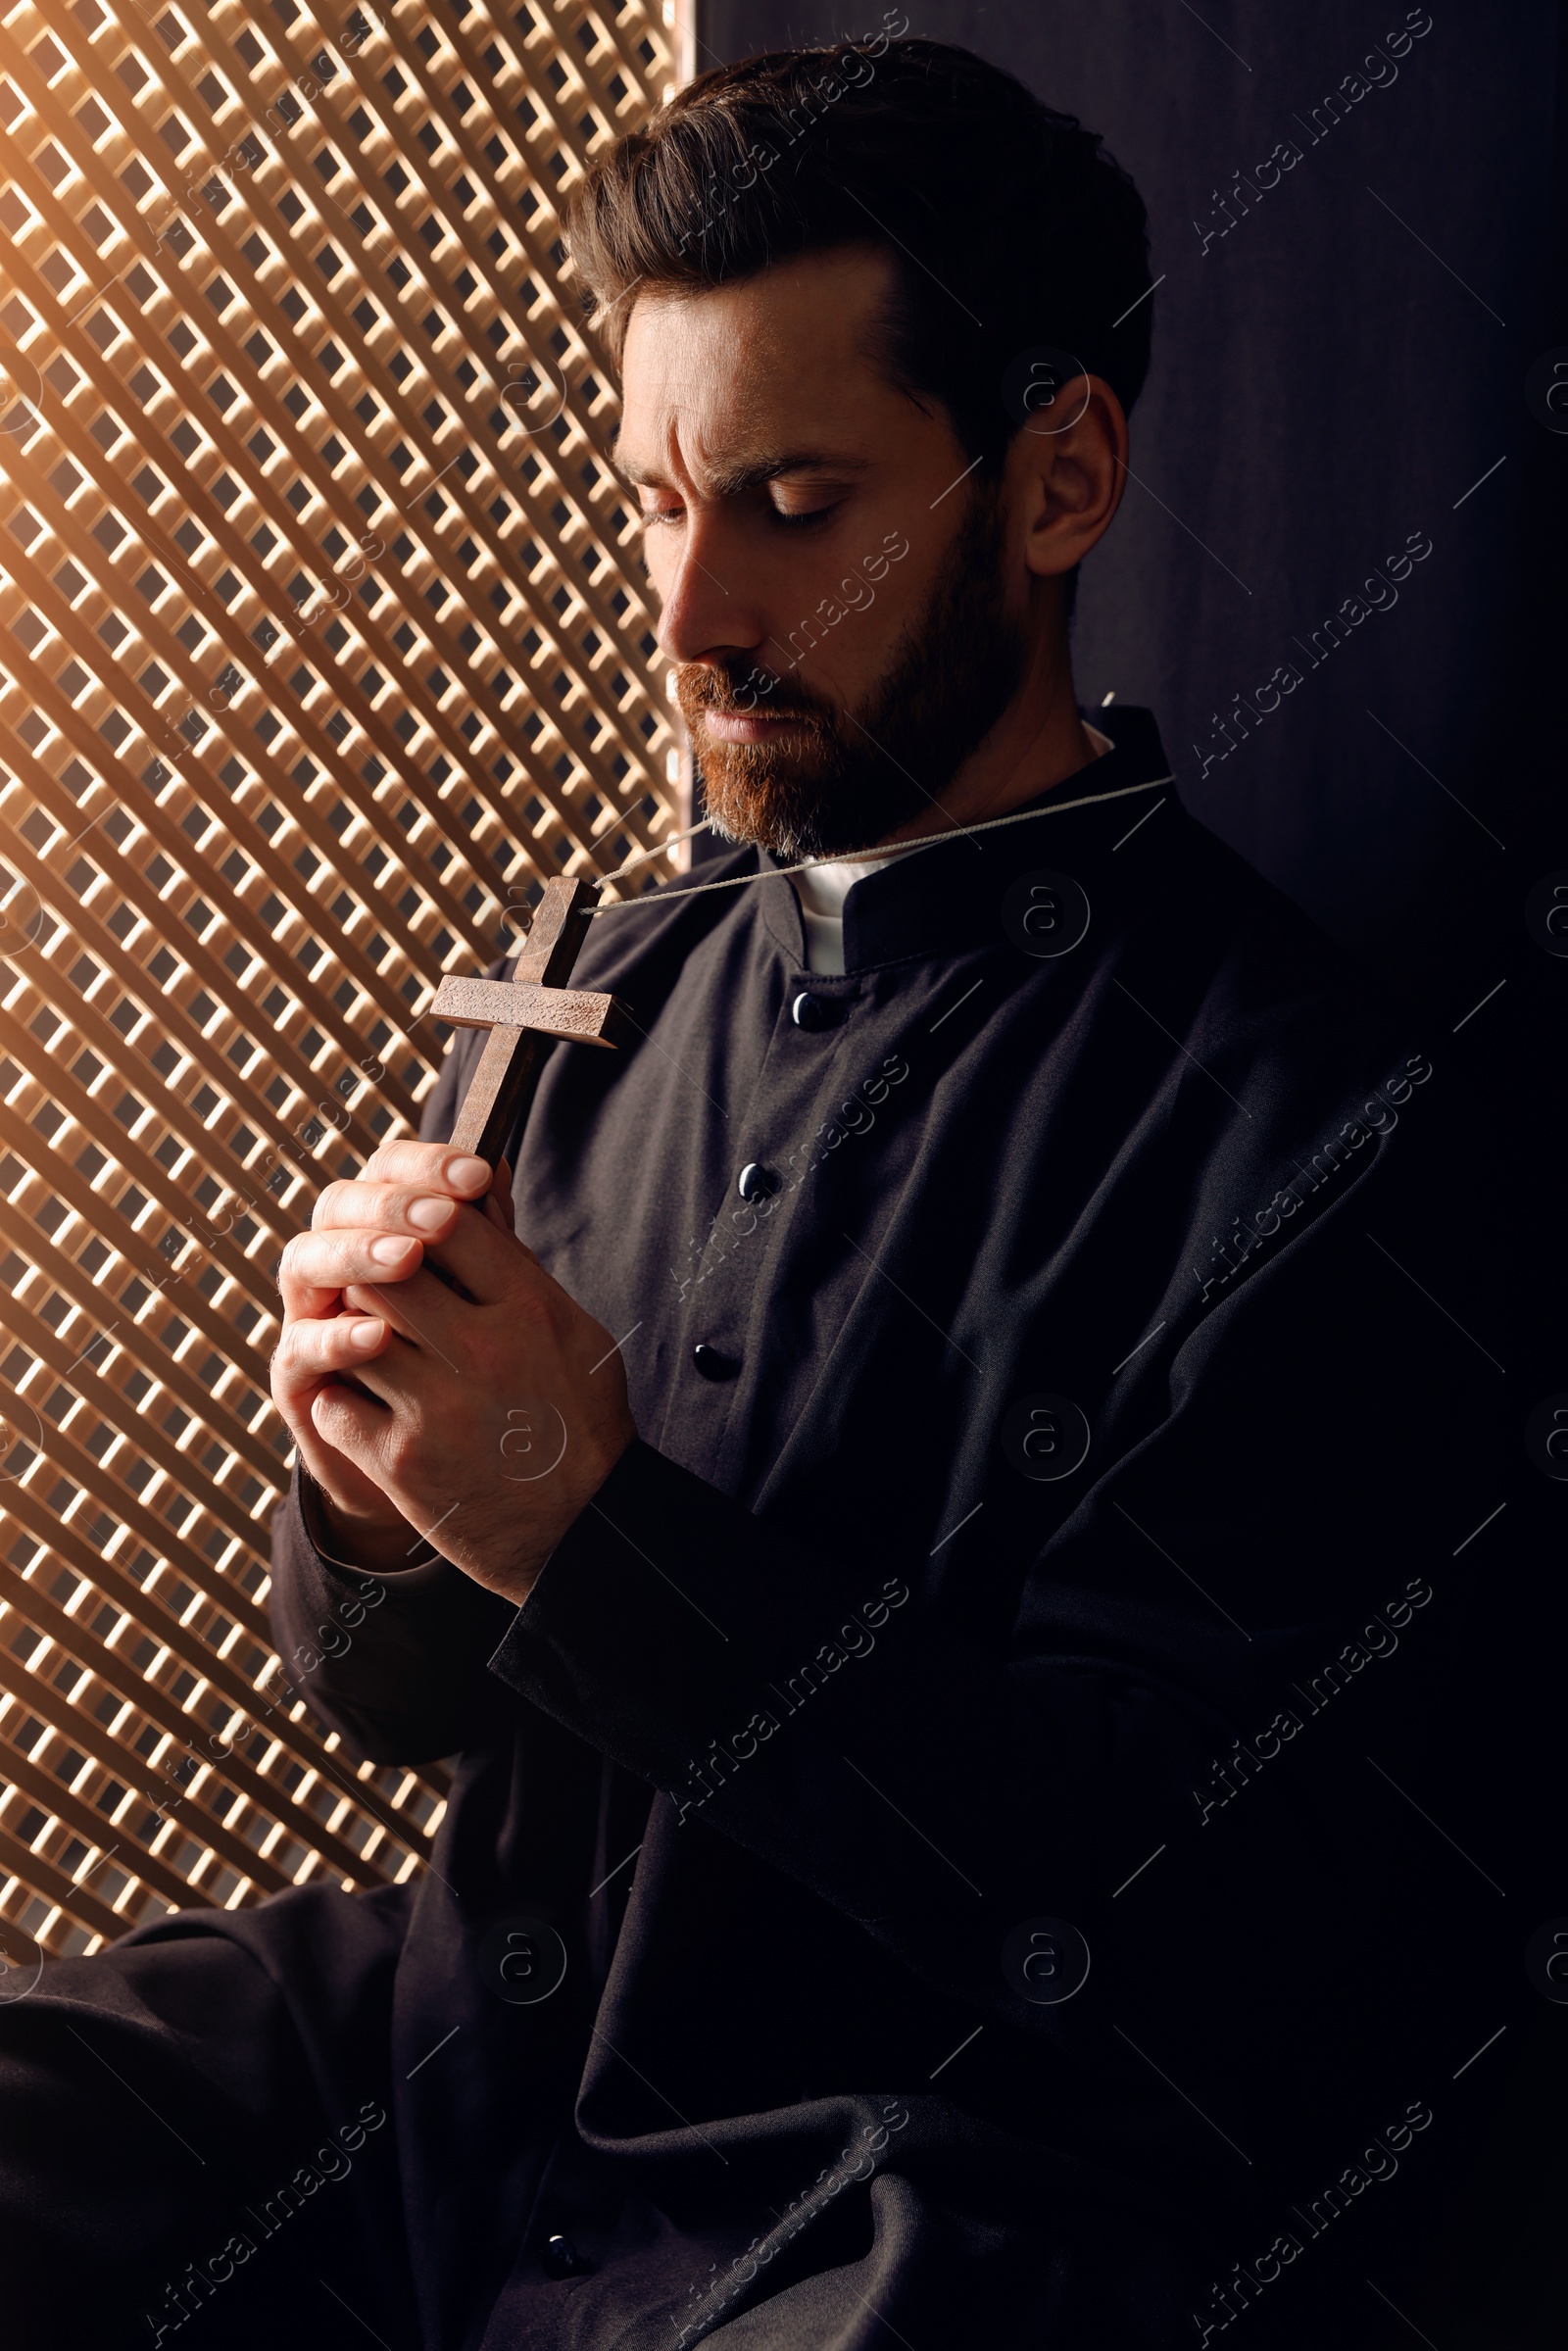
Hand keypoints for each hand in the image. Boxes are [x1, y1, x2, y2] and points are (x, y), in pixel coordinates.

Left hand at [270, 1142, 636, 1603]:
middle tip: (377, 1282)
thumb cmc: (580, 1426)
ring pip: (351, 1331)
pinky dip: (343, 1400)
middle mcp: (483, 1351)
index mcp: (529, 1310)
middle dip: (374, 1269)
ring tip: (368, 1342)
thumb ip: (519, 1274)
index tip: (416, 1230)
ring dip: (350, 1333)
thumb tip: (476, 1206)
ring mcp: (437, 1407)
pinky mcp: (401, 1461)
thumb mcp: (574, 1334)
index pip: (451, 1223)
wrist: (581, 1533)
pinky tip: (368, 1406)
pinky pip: (335, 1403)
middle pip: (386, 1269)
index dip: (422, 1216)